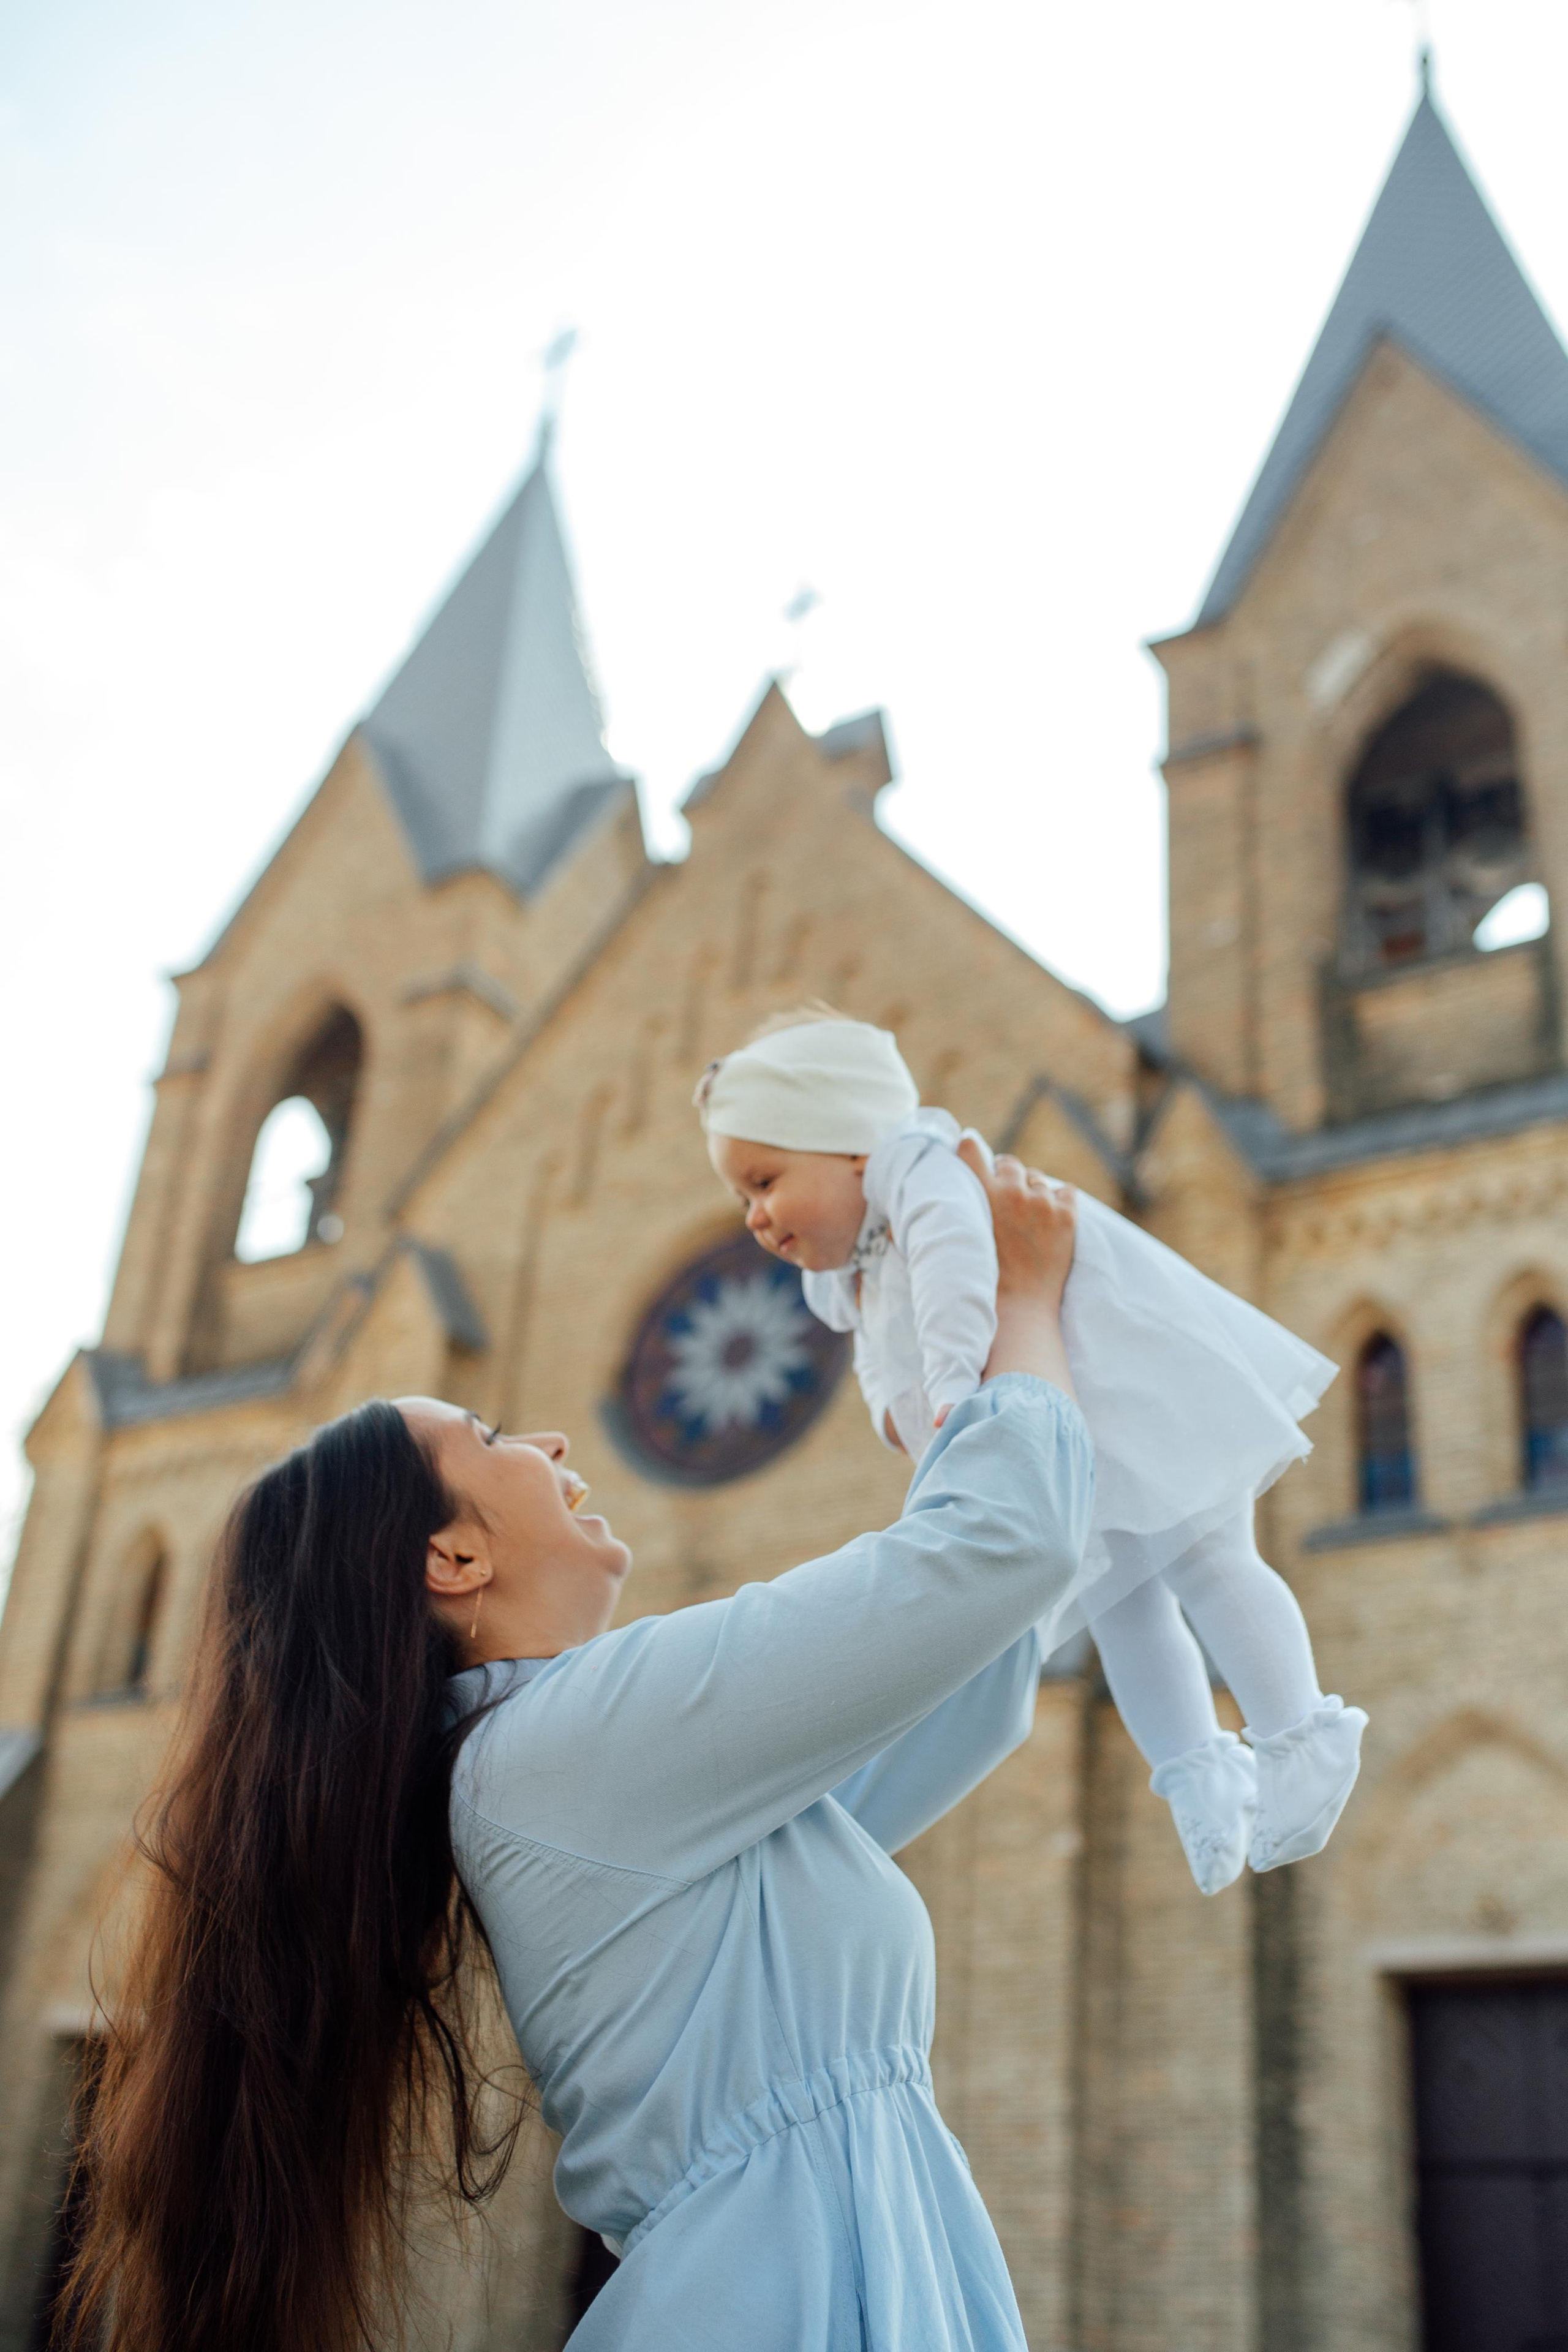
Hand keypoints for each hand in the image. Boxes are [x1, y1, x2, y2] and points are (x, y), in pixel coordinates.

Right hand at [956, 1139, 1076, 1396]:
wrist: (1017, 1311)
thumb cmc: (977, 1282)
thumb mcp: (950, 1243)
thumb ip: (934, 1221)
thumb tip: (896, 1220)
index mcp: (980, 1193)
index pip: (970, 1148)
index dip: (971, 1149)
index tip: (971, 1150)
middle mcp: (1012, 1191)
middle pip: (1009, 1163)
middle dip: (1006, 1177)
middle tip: (1004, 1200)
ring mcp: (1042, 1202)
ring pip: (1037, 1179)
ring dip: (1032, 1193)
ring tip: (1027, 1218)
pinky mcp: (1067, 1216)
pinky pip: (1066, 1191)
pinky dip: (1060, 1202)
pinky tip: (1050, 1220)